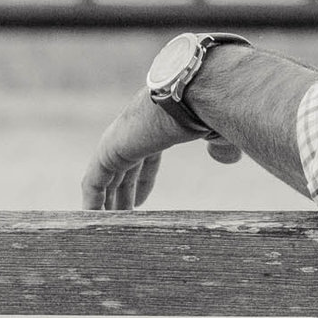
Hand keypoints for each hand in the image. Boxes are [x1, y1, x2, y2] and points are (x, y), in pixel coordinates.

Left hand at [81, 91, 239, 211]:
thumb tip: (227, 159)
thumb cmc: (213, 108)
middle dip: (121, 194)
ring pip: (106, 177)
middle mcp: (135, 131)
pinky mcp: (109, 150)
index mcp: (158, 125)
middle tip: (120, 218)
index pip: (146, 158)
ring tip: (105, 226)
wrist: (196, 92)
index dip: (143, 181)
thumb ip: (221, 147)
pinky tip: (90, 218)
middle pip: (124, 169)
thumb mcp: (219, 133)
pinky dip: (92, 200)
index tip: (141, 202)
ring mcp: (120, 139)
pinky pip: (94, 181)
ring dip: (106, 202)